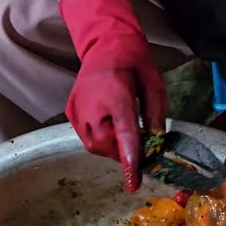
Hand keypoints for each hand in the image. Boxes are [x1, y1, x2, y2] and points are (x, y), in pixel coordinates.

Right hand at [60, 0, 165, 191]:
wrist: (105, 42)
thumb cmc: (134, 62)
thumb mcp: (155, 85)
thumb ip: (155, 115)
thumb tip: (155, 143)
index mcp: (116, 93)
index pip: (124, 134)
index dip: (129, 161)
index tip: (133, 183)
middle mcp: (91, 102)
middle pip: (105, 144)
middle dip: (123, 153)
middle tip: (139, 151)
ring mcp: (77, 107)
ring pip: (93, 145)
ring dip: (112, 148)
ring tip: (124, 137)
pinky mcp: (70, 111)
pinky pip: (86, 137)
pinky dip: (100, 140)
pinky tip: (110, 128)